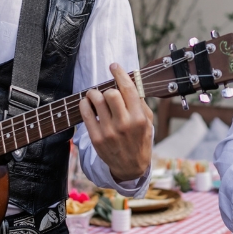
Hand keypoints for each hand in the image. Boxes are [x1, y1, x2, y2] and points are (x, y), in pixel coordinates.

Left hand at [80, 63, 152, 181]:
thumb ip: (140, 103)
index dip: (120, 74)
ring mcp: (109, 131)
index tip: (114, 66)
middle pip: (111, 93)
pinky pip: (86, 114)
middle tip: (106, 91)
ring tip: (94, 95)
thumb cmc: (140, 140)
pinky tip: (87, 103)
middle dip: (108, 88)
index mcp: (139, 117)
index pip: (128, 89)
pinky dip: (84, 104)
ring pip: (96, 101)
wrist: (130, 167)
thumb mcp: (148, 122)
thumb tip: (130, 83)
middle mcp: (124, 124)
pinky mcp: (97, 138)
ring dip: (93, 93)